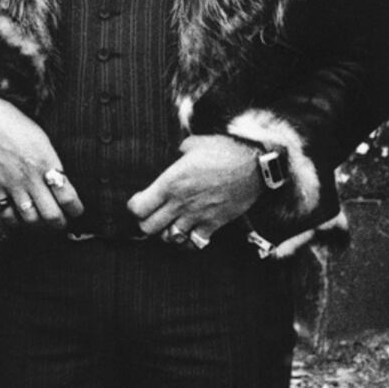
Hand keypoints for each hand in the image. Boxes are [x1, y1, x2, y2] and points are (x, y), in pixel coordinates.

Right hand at [0, 96, 83, 229]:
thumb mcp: (42, 140)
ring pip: (31, 220)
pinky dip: (17, 223)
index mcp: (46, 162)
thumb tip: (64, 182)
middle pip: (51, 214)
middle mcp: (30, 177)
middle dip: (61, 224)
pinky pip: (7, 216)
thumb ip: (52, 163)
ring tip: (46, 226)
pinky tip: (22, 221)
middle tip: (64, 224)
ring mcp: (11, 186)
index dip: (76, 209)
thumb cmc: (17, 126)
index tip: (78, 212)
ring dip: (41, 227)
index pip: (68, 196)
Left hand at [126, 135, 263, 245]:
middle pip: (148, 227)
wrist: (254, 165)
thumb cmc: (224, 150)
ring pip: (168, 238)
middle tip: (152, 214)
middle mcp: (180, 202)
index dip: (135, 206)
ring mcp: (196, 216)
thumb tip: (178, 153)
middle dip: (146, 222)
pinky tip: (189, 233)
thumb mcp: (195, 144)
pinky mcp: (213, 224)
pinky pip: (193, 243)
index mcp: (171, 182)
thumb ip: (180, 152)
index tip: (140, 200)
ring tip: (170, 223)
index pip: (138, 207)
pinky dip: (188, 242)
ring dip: (165, 233)